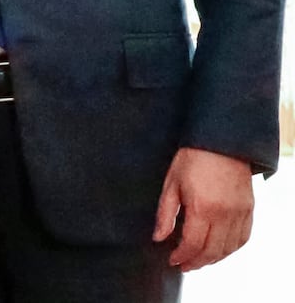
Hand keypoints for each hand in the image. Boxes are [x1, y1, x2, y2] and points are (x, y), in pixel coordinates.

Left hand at [153, 146, 253, 270]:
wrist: (221, 142)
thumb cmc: (193, 158)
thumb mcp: (171, 183)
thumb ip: (165, 213)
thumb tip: (158, 237)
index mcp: (203, 207)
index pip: (193, 244)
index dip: (182, 256)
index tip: (172, 260)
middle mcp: (225, 214)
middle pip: (212, 251)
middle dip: (196, 262)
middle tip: (184, 265)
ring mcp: (240, 213)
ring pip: (229, 248)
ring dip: (213, 259)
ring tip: (199, 260)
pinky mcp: (249, 209)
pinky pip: (243, 238)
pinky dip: (231, 249)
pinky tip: (219, 250)